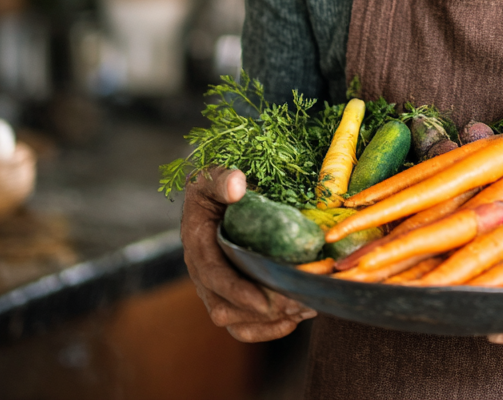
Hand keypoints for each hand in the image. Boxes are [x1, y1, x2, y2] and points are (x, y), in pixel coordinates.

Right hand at [181, 167, 316, 341]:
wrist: (214, 195)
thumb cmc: (215, 186)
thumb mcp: (212, 176)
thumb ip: (222, 179)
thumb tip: (236, 186)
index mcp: (198, 246)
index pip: (215, 277)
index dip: (238, 292)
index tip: (266, 301)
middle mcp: (204, 274)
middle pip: (226, 308)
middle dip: (262, 310)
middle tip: (298, 301)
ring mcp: (218, 288)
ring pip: (238, 323)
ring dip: (271, 322)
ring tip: (304, 308)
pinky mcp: (233, 294)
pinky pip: (246, 324)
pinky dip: (271, 327)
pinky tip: (299, 315)